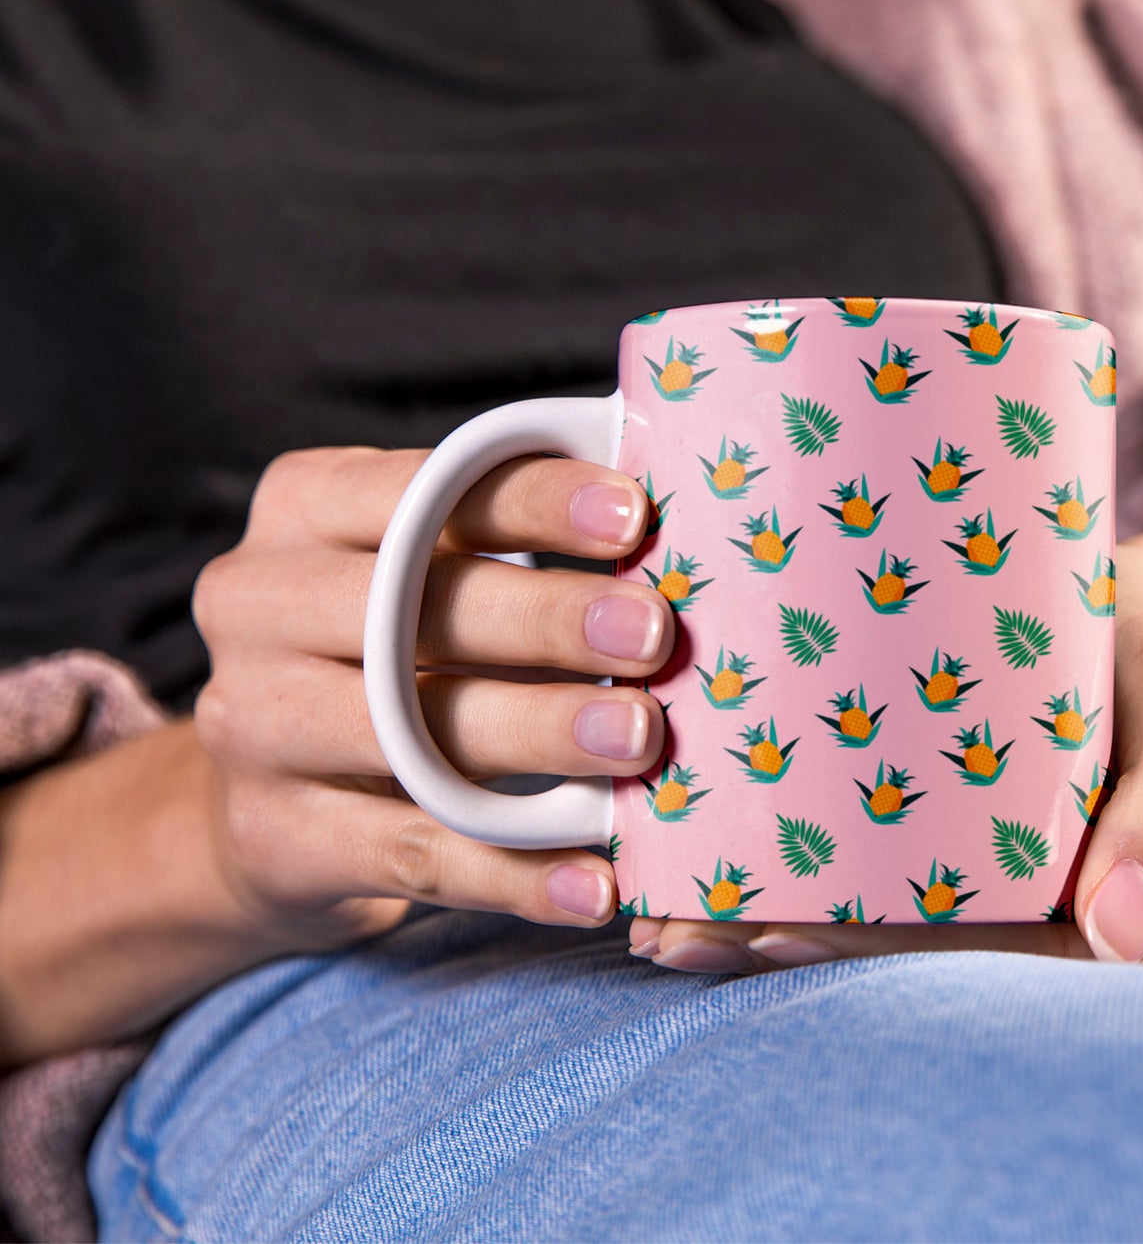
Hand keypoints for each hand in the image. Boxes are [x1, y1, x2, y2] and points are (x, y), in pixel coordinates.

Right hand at [193, 447, 672, 949]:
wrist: (270, 803)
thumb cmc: (390, 650)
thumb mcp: (424, 574)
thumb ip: (508, 540)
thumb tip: (664, 534)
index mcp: (301, 506)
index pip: (421, 488)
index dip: (531, 499)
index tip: (634, 515)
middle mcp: (253, 605)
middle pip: (407, 606)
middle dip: (544, 618)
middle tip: (653, 633)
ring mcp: (251, 726)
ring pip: (409, 731)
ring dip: (537, 732)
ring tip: (641, 739)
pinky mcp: (275, 837)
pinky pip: (410, 856)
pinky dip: (511, 874)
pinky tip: (596, 881)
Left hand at [629, 531, 1142, 973]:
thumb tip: (1117, 935)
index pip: (1067, 966)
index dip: (928, 960)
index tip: (795, 933)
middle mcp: (1140, 936)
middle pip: (981, 972)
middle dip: (832, 959)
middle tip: (699, 932)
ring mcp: (1069, 911)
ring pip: (938, 948)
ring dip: (805, 941)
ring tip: (678, 926)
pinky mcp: (1014, 875)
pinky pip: (925, 900)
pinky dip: (827, 901)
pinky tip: (722, 891)